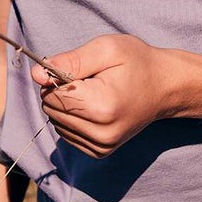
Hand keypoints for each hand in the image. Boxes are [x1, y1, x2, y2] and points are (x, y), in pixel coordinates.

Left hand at [33, 34, 179, 157]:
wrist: (165, 87)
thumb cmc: (137, 63)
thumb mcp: (106, 49)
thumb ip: (69, 60)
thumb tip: (36, 74)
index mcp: (102, 107)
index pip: (52, 94)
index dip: (58, 76)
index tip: (80, 68)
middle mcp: (101, 133)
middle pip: (51, 109)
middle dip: (61, 91)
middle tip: (90, 78)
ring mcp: (101, 146)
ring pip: (56, 122)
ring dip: (67, 104)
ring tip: (95, 91)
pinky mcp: (99, 152)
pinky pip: (66, 132)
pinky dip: (73, 117)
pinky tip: (94, 106)